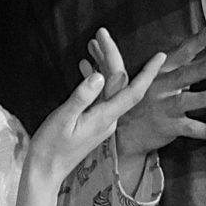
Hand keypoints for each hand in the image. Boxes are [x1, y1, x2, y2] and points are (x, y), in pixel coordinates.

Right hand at [30, 28, 166, 181]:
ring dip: (102, 65)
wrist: (45, 171)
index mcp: (104, 117)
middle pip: (118, 83)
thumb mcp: (63, 119)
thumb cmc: (51, 146)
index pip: (131, 91)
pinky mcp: (93, 123)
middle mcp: (108, 119)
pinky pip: (99, 96)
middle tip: (102, 34)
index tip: (160, 56)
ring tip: (92, 44)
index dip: (147, 72)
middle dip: (112, 57)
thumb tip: (98, 74)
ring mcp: (101, 121)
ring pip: (108, 88)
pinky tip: (85, 67)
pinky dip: (93, 79)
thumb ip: (81, 97)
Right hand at [99, 23, 205, 157]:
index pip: (184, 51)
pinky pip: (191, 129)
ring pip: (187, 101)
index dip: (200, 39)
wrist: (125, 130)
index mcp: (161, 69)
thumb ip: (196, 57)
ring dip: (205, 98)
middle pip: (185, 74)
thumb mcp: (165, 72)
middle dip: (204, 66)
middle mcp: (161, 85)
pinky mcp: (169, 126)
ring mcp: (164, 106)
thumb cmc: (149, 95)